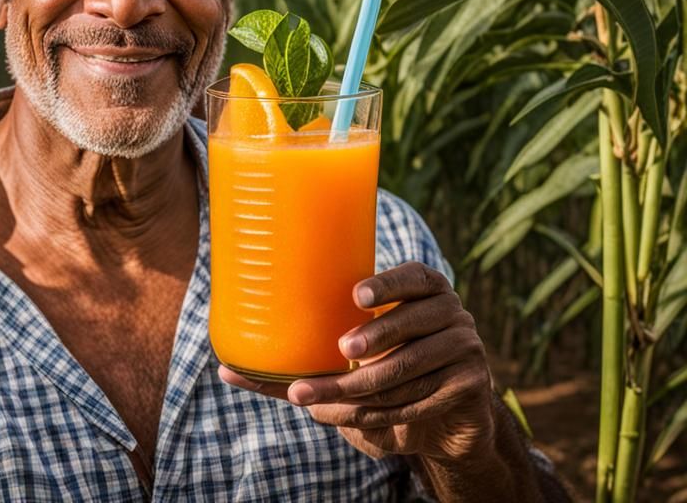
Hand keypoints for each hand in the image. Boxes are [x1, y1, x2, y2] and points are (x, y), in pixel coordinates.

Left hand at [218, 261, 494, 463]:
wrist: (447, 419)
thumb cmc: (381, 372)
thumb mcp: (349, 357)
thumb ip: (299, 357)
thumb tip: (223, 368)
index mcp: (424, 287)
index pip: (413, 275)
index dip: (386, 282)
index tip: (355, 295)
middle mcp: (450, 312)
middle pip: (406, 327)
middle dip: (370, 341)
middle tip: (339, 352)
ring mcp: (466, 348)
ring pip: (407, 370)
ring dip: (364, 388)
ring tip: (320, 401)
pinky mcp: (473, 387)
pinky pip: (422, 400)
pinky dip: (385, 414)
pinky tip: (355, 421)